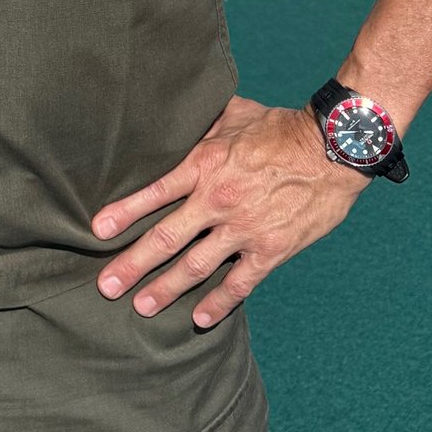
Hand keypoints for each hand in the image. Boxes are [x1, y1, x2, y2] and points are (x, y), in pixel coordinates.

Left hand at [90, 96, 364, 328]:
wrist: (333, 148)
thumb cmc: (280, 126)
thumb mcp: (232, 114)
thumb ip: (201, 125)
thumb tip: (174, 118)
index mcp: (204, 165)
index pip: (154, 192)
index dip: (124, 212)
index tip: (98, 230)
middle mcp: (217, 200)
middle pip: (166, 238)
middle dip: (132, 264)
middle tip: (106, 286)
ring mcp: (244, 229)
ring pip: (195, 266)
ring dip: (165, 288)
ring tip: (141, 306)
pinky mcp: (271, 249)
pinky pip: (240, 282)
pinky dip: (219, 303)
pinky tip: (198, 318)